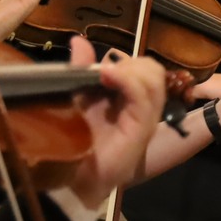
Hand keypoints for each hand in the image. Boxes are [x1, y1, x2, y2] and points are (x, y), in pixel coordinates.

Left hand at [66, 35, 168, 204]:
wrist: (66, 179)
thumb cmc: (69, 143)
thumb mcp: (75, 98)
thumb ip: (80, 70)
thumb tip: (80, 41)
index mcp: (128, 102)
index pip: (143, 69)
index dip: (124, 62)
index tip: (97, 67)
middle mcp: (141, 110)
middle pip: (153, 70)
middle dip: (130, 63)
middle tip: (103, 74)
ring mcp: (143, 121)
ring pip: (154, 78)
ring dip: (128, 70)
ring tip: (104, 76)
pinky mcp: (140, 130)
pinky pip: (143, 96)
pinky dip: (127, 80)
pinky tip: (106, 77)